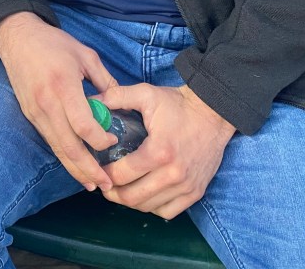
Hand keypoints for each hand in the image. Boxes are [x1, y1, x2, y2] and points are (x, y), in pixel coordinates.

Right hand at [0, 12, 118, 191]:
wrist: (17, 37)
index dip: (101, 140)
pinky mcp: (29, 115)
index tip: (114, 142)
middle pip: (69, 146)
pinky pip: (49, 140)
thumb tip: (121, 105)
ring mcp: (36, 112)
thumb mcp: (86, 55)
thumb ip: (105, 81)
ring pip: (57, 148)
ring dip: (75, 169)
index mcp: (64, 87)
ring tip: (92, 183)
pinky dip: (63, 156)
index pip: (83, 126)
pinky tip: (76, 165)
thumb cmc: (54, 43)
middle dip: (89, 169)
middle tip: (106, 184)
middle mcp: (47, 104)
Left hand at [100, 84, 235, 218]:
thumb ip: (116, 96)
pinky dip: (152, 207)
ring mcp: (187, 186)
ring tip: (120, 188)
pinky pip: (168, 212)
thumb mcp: (146, 94)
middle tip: (104, 182)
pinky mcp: (196, 192)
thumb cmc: (177, 104)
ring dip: (130, 201)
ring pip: (148, 208)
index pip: (122, 175)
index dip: (104, 174)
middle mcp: (174, 174)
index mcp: (159, 152)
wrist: (214, 113)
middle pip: (132, 198)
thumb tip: (91, 102)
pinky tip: (144, 193)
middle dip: (112, 192)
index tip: (96, 168)